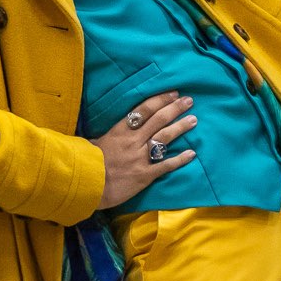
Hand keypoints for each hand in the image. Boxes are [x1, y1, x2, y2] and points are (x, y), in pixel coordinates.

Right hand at [92, 90, 196, 209]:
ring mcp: (140, 157)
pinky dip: (180, 159)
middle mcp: (133, 141)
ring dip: (180, 127)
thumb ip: (108, 135)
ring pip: (164, 138)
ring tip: (193, 120)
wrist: (87, 186)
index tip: (173, 94)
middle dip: (175, 109)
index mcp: (120, 131)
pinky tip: (192, 153)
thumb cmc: (87, 164)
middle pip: (158, 120)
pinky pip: (166, 165)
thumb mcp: (94, 142)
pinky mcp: (144, 175)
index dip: (160, 100)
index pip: (143, 110)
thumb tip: (115, 129)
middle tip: (189, 101)